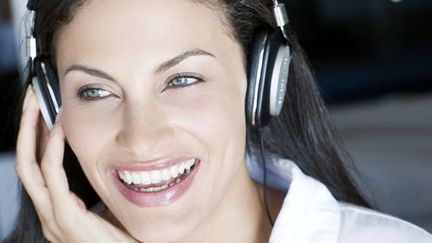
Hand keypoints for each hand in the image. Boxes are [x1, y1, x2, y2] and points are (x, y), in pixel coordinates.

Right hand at [16, 87, 137, 242]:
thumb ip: (99, 190)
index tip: (43, 113)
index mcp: (60, 210)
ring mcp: (55, 218)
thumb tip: (109, 164)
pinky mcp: (66, 219)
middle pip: (25, 163)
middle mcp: (50, 214)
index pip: (38, 169)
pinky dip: (52, 148)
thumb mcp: (108, 208)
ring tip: (35, 104)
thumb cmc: (127, 238)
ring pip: (29, 167)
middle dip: (25, 128)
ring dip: (30, 131)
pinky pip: (52, 176)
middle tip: (30, 98)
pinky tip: (57, 129)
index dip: (35, 139)